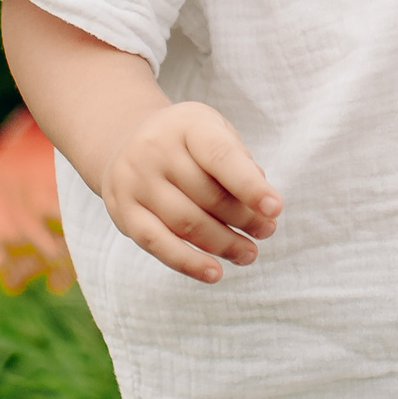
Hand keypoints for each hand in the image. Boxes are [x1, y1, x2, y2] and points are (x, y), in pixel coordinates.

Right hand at [101, 101, 283, 283]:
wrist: (126, 139)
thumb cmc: (185, 141)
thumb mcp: (214, 132)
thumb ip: (239, 162)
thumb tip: (260, 205)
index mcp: (186, 125)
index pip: (221, 157)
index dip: (249, 185)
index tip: (275, 208)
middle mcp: (155, 149)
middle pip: (207, 196)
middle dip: (244, 219)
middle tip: (267, 231)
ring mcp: (134, 180)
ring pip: (186, 223)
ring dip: (223, 244)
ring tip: (248, 253)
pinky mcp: (122, 211)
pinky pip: (157, 243)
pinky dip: (188, 263)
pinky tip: (214, 273)